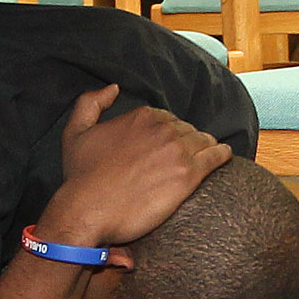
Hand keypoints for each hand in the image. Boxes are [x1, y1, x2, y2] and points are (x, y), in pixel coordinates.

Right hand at [39, 85, 228, 247]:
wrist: (87, 210)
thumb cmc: (80, 177)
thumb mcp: (74, 132)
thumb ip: (90, 103)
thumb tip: (113, 88)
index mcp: (142, 116)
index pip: (168, 118)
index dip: (168, 133)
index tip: (166, 148)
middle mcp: (163, 129)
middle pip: (187, 130)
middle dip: (186, 141)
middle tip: (182, 158)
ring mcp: (178, 151)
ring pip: (204, 141)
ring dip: (205, 147)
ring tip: (206, 157)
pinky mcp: (189, 175)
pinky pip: (216, 157)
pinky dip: (222, 155)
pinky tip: (224, 156)